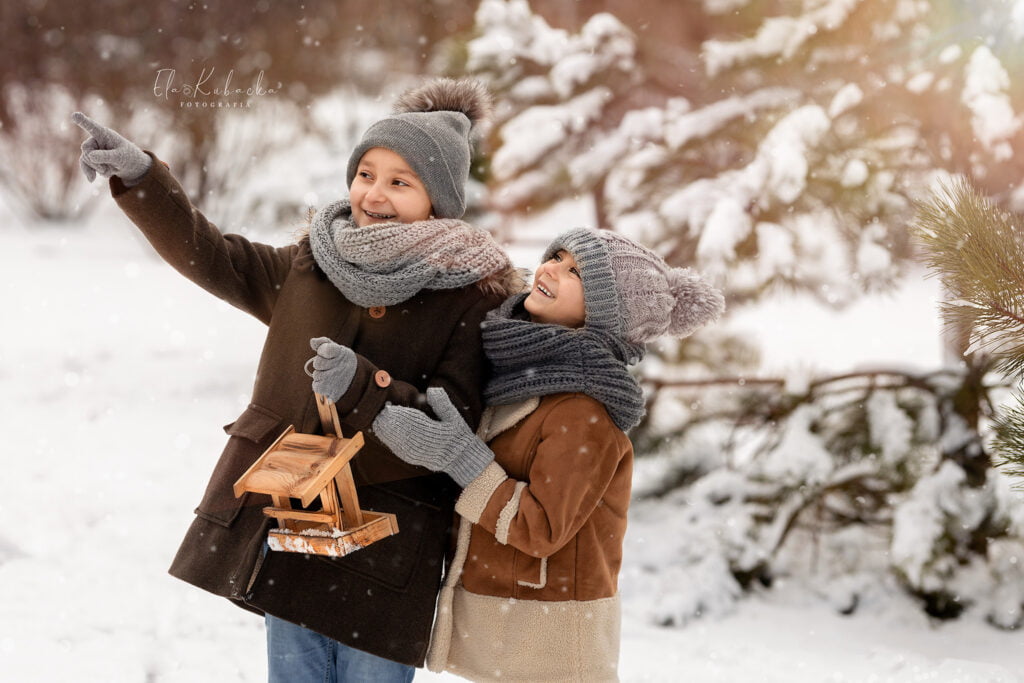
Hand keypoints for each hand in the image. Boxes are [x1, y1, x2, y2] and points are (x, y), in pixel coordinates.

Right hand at [71, 112, 151, 184]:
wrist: (129, 166)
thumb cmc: (128, 156)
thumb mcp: (121, 157)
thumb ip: (106, 156)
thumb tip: (90, 156)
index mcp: (104, 134)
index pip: (92, 127)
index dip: (83, 121)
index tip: (75, 115)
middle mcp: (96, 139)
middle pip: (86, 150)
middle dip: (96, 162)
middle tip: (107, 168)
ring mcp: (92, 149)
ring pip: (85, 160)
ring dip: (97, 168)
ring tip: (109, 170)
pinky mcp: (91, 159)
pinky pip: (85, 166)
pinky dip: (90, 173)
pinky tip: (92, 180)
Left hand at [308, 337, 357, 401]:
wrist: (355, 377)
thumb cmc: (340, 359)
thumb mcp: (335, 348)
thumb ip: (323, 342)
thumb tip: (312, 341)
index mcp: (341, 352)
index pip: (328, 349)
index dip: (322, 350)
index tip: (323, 351)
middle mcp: (341, 366)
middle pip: (317, 363)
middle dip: (319, 364)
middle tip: (327, 365)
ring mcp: (338, 379)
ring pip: (316, 375)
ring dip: (319, 375)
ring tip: (328, 374)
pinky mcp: (334, 391)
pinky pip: (317, 387)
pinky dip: (319, 385)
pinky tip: (327, 382)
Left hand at [372, 387, 493, 486]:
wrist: (459, 459)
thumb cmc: (457, 435)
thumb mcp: (454, 417)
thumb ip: (442, 403)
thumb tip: (431, 389)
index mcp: (432, 433)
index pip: (411, 421)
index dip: (398, 412)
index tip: (390, 404)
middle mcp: (421, 445)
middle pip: (399, 430)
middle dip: (389, 419)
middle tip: (382, 409)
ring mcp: (414, 453)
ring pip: (394, 440)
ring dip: (385, 429)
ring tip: (379, 418)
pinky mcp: (411, 458)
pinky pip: (395, 447)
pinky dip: (387, 438)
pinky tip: (382, 431)